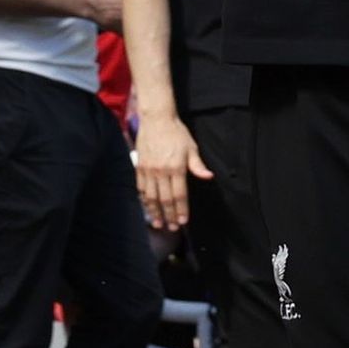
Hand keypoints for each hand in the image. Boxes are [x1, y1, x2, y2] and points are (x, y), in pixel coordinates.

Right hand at [135, 107, 201, 238]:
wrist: (156, 119)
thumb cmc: (176, 133)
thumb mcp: (191, 148)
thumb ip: (197, 165)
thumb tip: (208, 176)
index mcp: (176, 168)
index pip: (179, 195)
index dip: (181, 210)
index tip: (183, 221)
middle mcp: (161, 171)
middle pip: (165, 199)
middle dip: (169, 215)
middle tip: (172, 228)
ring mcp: (148, 170)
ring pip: (151, 196)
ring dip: (154, 211)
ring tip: (158, 223)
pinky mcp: (139, 167)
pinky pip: (140, 188)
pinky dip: (144, 200)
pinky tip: (147, 207)